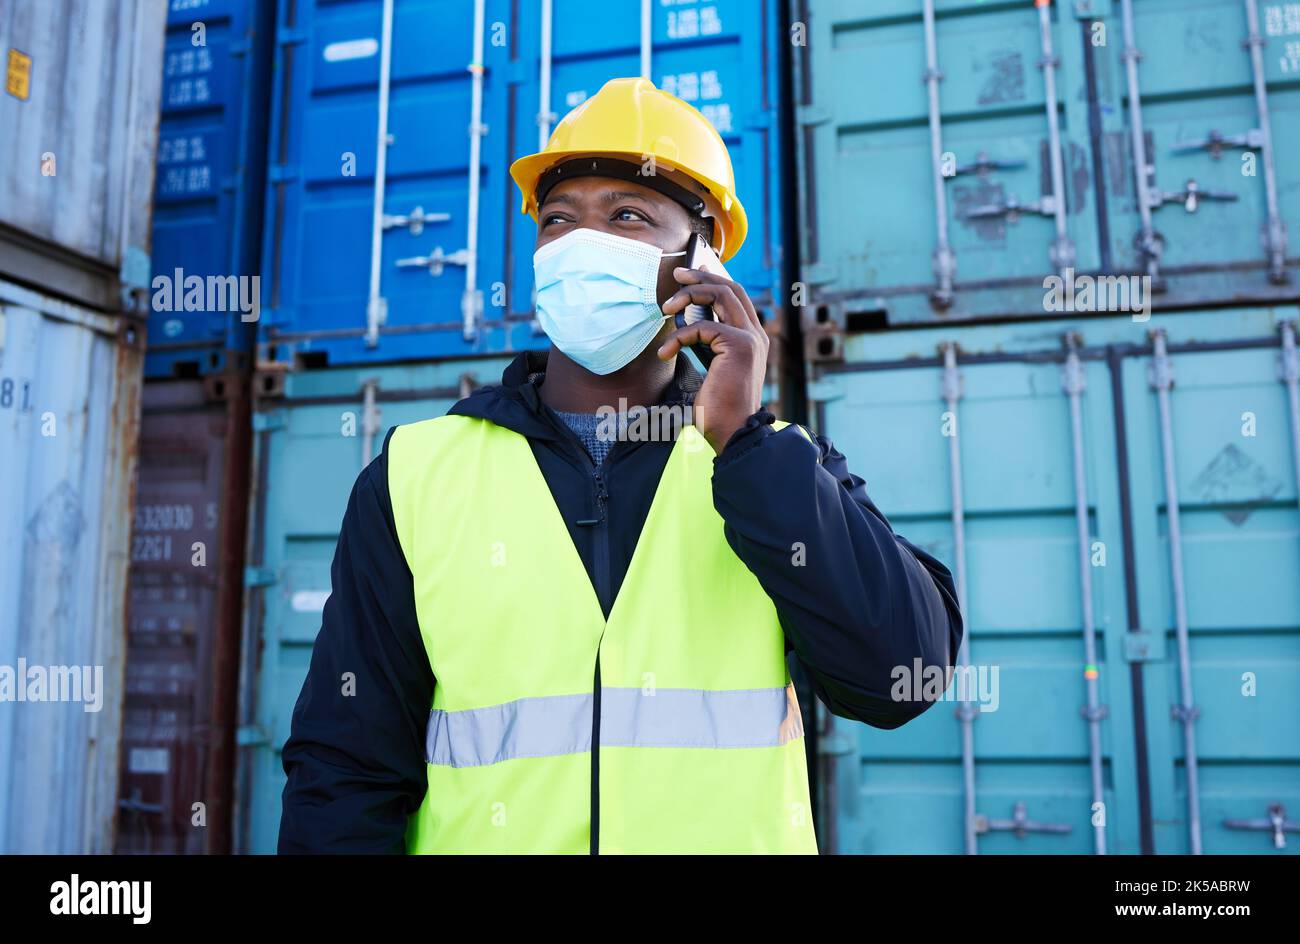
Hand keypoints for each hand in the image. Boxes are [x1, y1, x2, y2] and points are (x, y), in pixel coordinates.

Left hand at [658, 266, 768, 453]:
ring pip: (720, 295)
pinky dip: (678, 336)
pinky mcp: (739, 346)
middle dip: (701, 277)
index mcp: (752, 339)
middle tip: (677, 275)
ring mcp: (750, 338)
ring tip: (665, 308)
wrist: (734, 433)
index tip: (691, 274)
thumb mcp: (712, 370)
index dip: (714, 280)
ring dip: (689, 295)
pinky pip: (702, 327)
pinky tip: (665, 352)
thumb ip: (707, 346)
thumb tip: (685, 324)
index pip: (736, 297)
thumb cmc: (720, 410)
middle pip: (731, 288)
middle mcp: (756, 335)